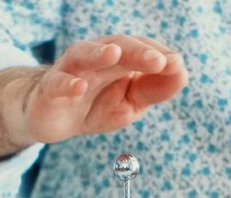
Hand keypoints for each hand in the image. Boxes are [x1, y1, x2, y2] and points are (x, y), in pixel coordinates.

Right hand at [19, 36, 187, 144]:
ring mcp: (70, 71)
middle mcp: (94, 57)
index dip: (157, 53)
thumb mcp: (131, 102)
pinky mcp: (49, 90)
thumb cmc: (96, 105)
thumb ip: (155, 88)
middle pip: (117, 46)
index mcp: (118, 58)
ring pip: (82, 54)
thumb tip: (181, 71)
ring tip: (114, 54)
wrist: (54, 119)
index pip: (141, 48)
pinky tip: (79, 87)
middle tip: (158, 61)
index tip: (175, 64)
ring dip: (98, 53)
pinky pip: (57, 83)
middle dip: (137, 51)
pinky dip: (67, 84)